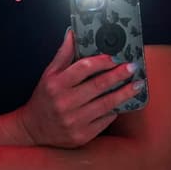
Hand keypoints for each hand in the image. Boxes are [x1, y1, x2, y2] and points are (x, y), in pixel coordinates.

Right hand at [17, 30, 140, 147]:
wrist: (33, 129)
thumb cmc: (44, 98)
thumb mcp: (49, 75)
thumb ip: (63, 54)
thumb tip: (73, 33)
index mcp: (56, 85)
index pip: (83, 68)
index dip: (102, 61)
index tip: (115, 57)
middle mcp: (64, 102)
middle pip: (98, 85)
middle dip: (119, 75)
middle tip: (133, 68)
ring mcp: (73, 121)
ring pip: (106, 104)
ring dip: (124, 93)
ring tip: (137, 85)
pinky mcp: (81, 136)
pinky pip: (104, 120)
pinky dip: (115, 111)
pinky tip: (123, 103)